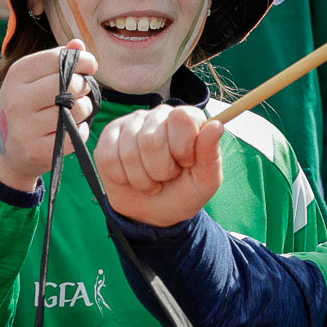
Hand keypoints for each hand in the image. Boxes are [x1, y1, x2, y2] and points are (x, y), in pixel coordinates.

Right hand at [0, 44, 96, 193]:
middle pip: (71, 84)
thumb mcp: (30, 80)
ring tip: (74, 111)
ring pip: (78, 110)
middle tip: (81, 91)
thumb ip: (55, 60)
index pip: (57, 59)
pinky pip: (77, 134)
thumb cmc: (23, 108)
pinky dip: (80, 130)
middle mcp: (18, 100)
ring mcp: (27, 128)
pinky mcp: (39, 151)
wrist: (2, 151)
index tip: (90, 65)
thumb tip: (79, 46)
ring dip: (84, 109)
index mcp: (16, 76)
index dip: (82, 60)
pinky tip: (70, 129)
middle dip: (84, 85)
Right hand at [93, 102, 226, 227]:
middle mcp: (160, 114)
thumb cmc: (183, 193)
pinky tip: (131, 177)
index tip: (186, 164)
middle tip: (166, 176)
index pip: (182, 118)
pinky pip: (109, 158)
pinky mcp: (109, 137)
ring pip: (129, 152)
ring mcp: (132, 123)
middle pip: (151, 141)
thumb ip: (211, 154)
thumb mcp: (205, 181)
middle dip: (160, 171)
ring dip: (142, 179)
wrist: (153, 212)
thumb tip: (217, 126)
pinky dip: (122, 178)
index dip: (183, 149)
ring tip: (151, 180)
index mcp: (188, 119)